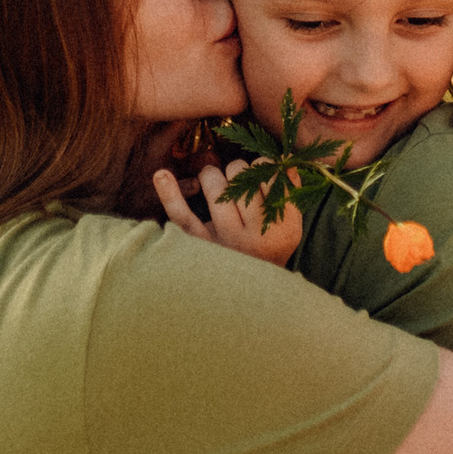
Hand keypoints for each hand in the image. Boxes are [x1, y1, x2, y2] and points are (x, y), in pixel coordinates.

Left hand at [154, 161, 306, 264]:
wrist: (248, 295)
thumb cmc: (270, 248)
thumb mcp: (291, 226)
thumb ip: (290, 192)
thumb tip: (285, 158)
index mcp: (283, 229)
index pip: (271, 174)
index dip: (263, 165)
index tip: (260, 173)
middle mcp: (255, 236)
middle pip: (241, 174)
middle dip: (238, 170)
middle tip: (239, 184)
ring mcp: (224, 241)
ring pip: (215, 184)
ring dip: (213, 176)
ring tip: (217, 187)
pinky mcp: (199, 246)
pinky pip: (182, 215)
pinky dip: (170, 193)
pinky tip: (161, 175)